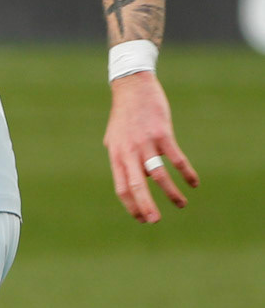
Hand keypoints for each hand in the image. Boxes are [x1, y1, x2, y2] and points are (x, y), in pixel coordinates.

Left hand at [104, 73, 198, 223]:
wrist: (132, 86)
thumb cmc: (124, 115)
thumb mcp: (114, 138)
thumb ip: (121, 158)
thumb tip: (136, 176)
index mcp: (117, 155)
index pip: (122, 188)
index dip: (131, 205)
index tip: (141, 219)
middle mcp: (129, 152)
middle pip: (137, 185)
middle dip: (146, 206)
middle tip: (155, 221)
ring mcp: (146, 142)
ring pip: (158, 175)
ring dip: (171, 192)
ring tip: (181, 204)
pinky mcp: (162, 133)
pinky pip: (176, 158)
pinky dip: (186, 173)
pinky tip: (193, 182)